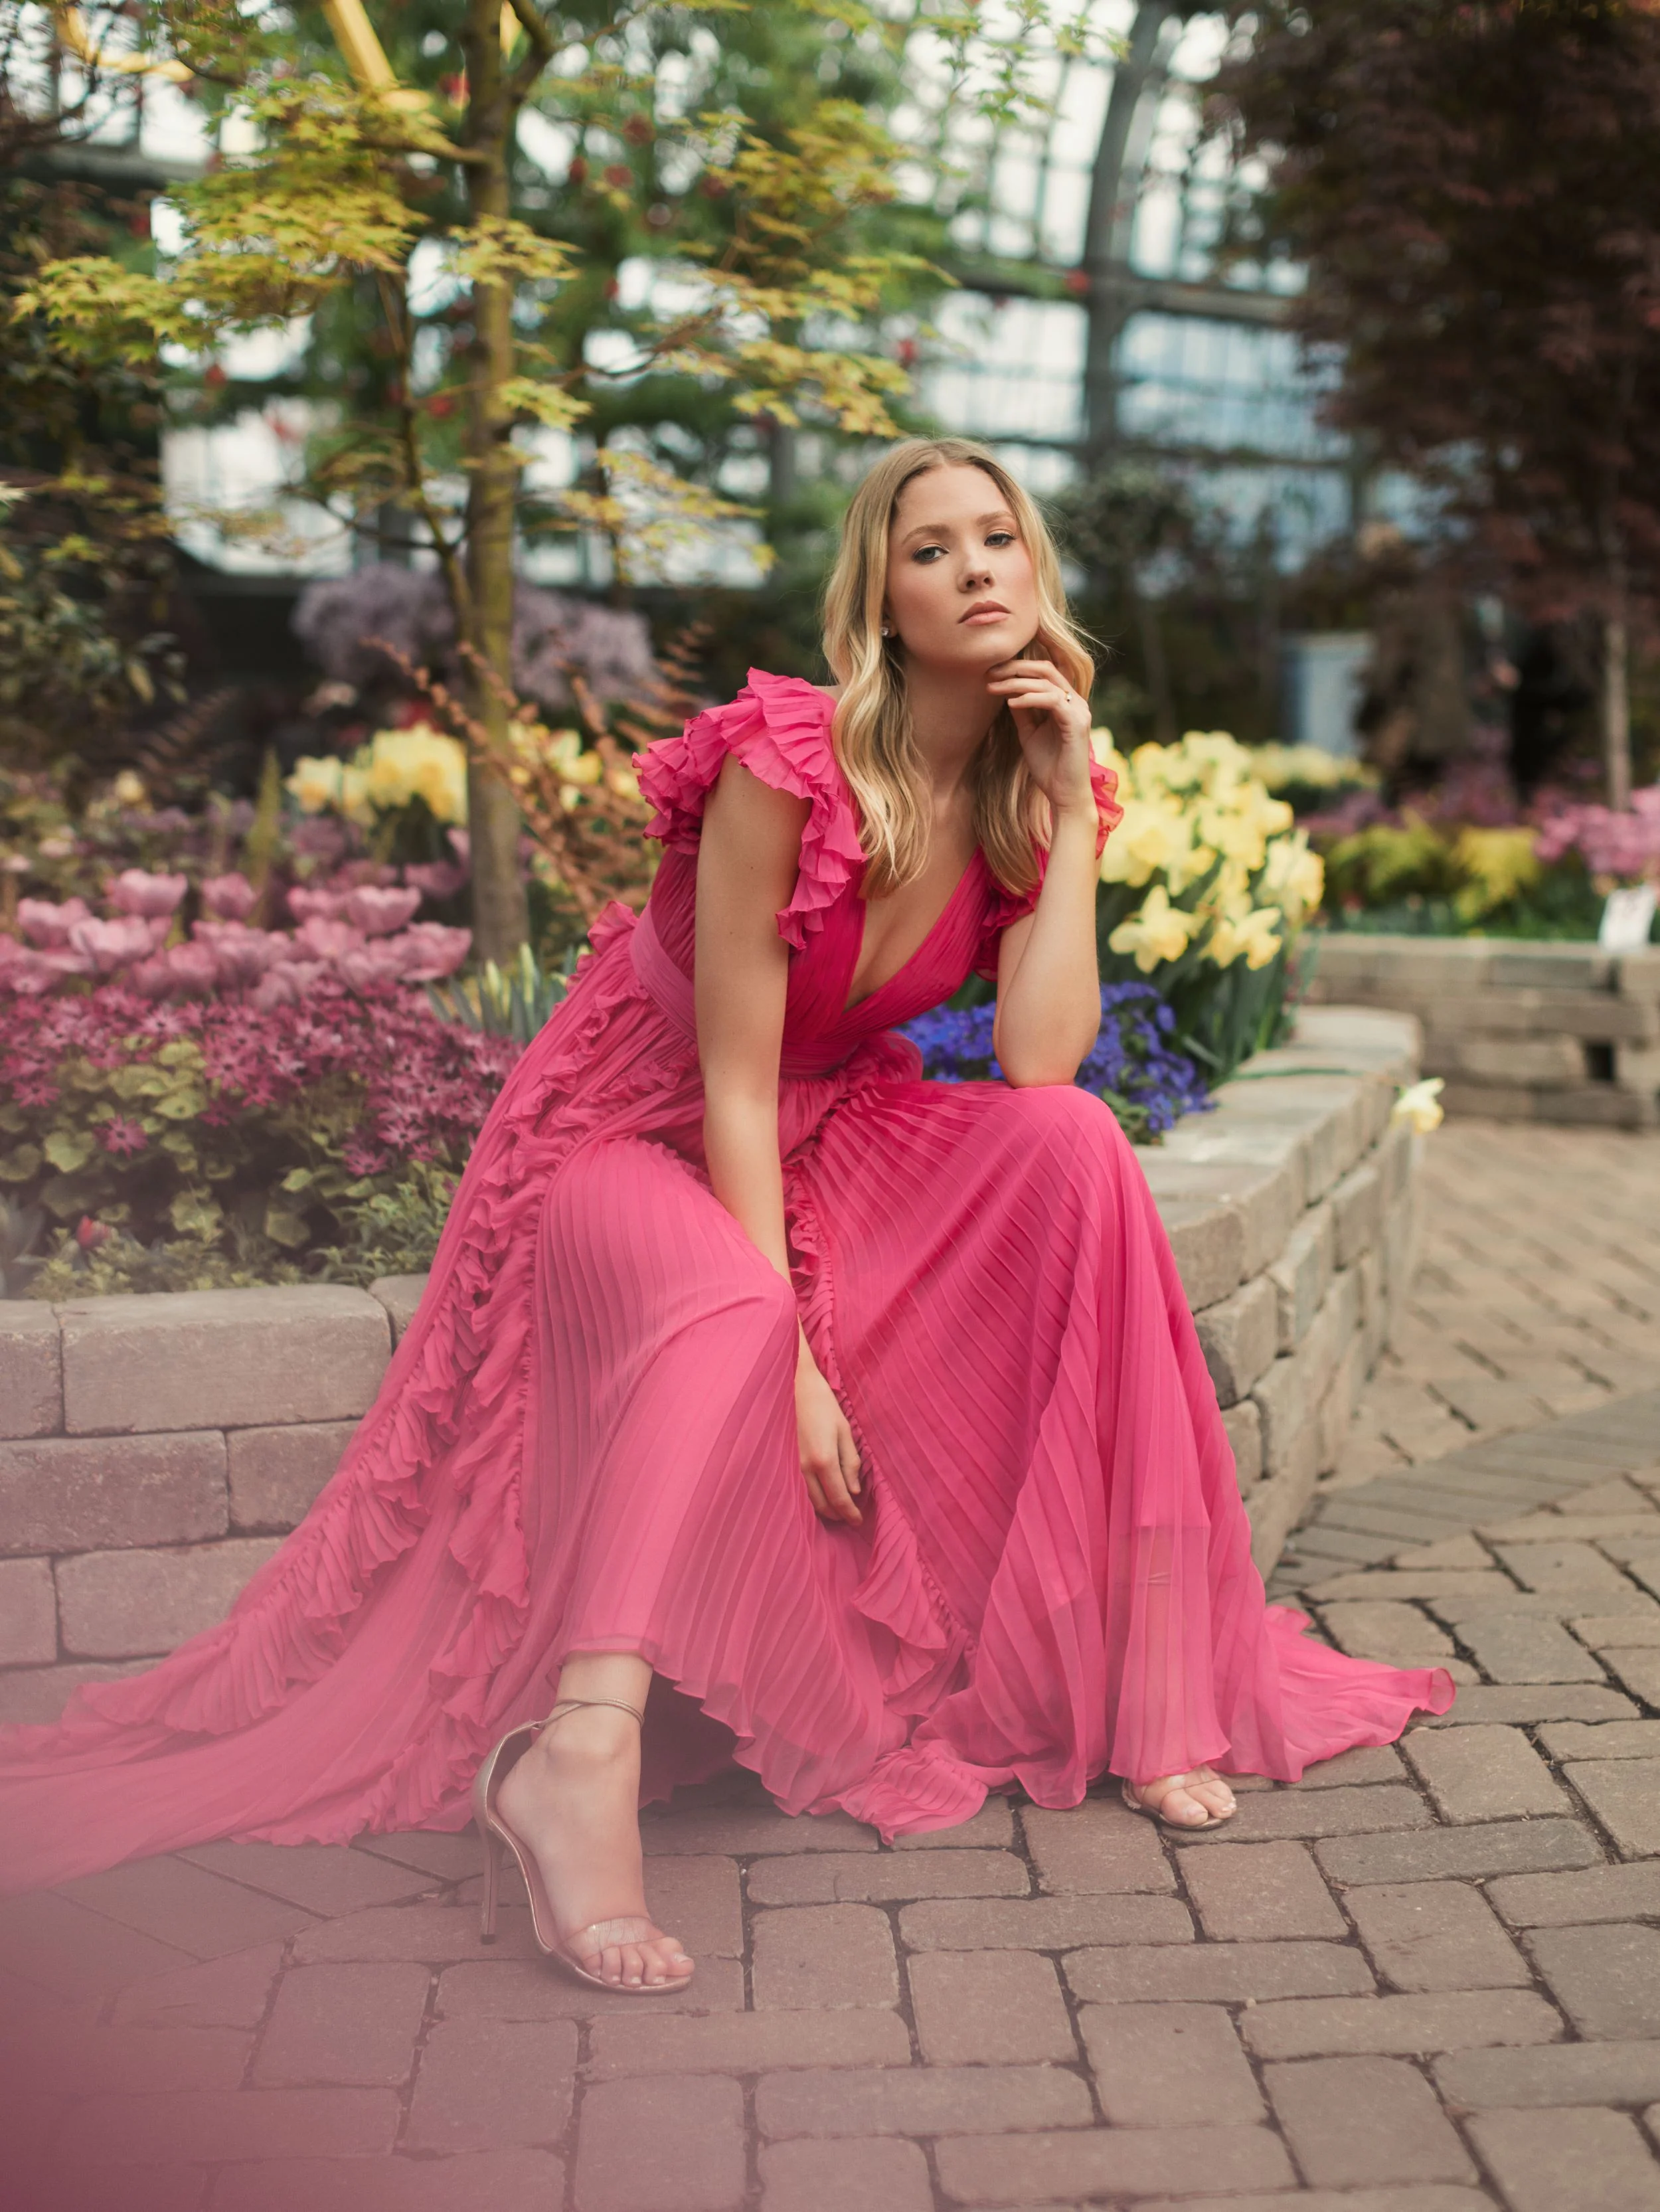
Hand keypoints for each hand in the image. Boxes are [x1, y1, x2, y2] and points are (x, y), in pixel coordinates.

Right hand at [795, 1337, 862, 1525]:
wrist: (798, 1390)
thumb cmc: (826, 1407)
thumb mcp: (845, 1432)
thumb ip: (850, 1463)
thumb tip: (855, 1491)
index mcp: (824, 1460)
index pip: (839, 1498)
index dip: (850, 1514)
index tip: (859, 1522)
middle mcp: (806, 1468)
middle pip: (823, 1505)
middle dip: (838, 1515)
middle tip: (852, 1518)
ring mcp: (796, 1466)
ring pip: (810, 1501)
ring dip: (826, 1509)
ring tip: (841, 1510)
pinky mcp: (791, 1462)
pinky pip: (803, 1490)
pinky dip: (815, 1499)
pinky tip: (825, 1496)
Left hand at [986, 658, 1095, 819]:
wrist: (1064, 795)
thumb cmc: (1049, 767)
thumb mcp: (1029, 733)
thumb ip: (1023, 711)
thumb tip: (1008, 692)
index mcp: (1066, 702)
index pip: (1043, 672)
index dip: (1016, 667)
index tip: (991, 673)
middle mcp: (1076, 702)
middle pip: (1046, 669)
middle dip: (1015, 668)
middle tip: (990, 672)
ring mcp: (1079, 711)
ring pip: (1046, 682)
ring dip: (1016, 683)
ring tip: (993, 688)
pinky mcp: (1077, 723)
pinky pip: (1051, 701)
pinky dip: (1029, 699)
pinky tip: (1009, 703)